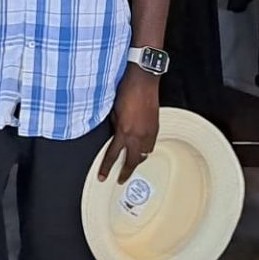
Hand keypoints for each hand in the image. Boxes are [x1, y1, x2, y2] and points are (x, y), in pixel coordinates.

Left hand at [97, 67, 159, 182]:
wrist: (143, 80)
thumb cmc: (127, 90)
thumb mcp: (113, 110)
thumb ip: (114, 125)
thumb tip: (115, 133)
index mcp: (123, 131)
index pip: (113, 155)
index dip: (106, 168)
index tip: (103, 176)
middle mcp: (137, 135)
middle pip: (132, 161)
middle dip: (126, 172)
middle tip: (121, 179)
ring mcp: (148, 132)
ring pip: (144, 154)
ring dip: (138, 159)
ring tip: (133, 162)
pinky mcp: (156, 127)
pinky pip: (151, 144)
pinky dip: (146, 148)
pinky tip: (143, 147)